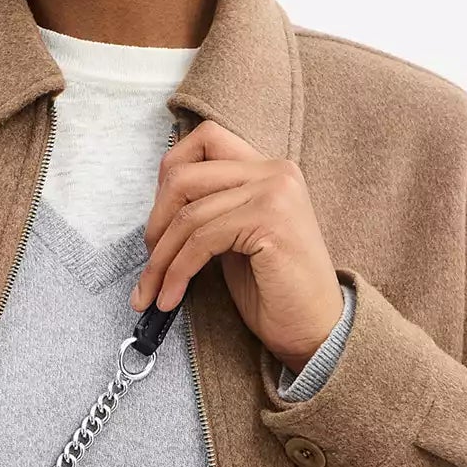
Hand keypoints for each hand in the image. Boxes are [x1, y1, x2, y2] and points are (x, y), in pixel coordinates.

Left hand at [127, 118, 347, 374]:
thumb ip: (211, 207)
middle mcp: (275, 171)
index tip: (157, 220)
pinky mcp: (270, 221)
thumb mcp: (236, 235)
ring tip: (151, 292)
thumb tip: (158, 202)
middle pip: (185, 174)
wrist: (316, 328)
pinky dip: (176, 272)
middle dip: (155, 223)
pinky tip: (170, 298)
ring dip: (160, 260)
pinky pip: (201, 241)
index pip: (205, 138)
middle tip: (150, 262)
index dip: (169, 173)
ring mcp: (275, 193)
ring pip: (188, 215)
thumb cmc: (274, 289)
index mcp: (268, 168)